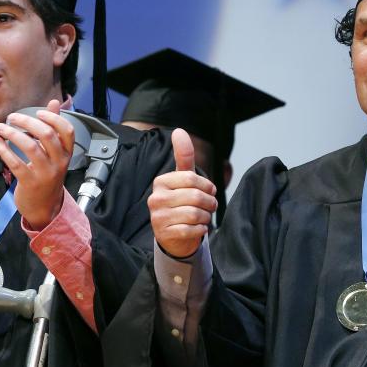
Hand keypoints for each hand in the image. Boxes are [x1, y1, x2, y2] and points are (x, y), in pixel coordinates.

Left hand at [0, 100, 73, 230]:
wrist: (44, 207)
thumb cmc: (47, 175)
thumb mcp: (55, 153)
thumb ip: (54, 128)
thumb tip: (55, 103)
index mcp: (66, 153)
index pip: (67, 131)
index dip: (53, 118)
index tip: (38, 112)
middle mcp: (59, 163)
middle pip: (47, 135)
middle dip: (27, 122)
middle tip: (12, 117)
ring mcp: (45, 174)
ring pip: (30, 147)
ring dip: (12, 134)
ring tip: (0, 128)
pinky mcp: (30, 183)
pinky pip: (16, 163)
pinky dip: (4, 150)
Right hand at [148, 129, 217, 257]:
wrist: (173, 235)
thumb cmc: (180, 203)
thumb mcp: (183, 179)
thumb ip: (184, 156)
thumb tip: (179, 131)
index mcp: (161, 182)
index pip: (191, 178)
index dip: (207, 185)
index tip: (210, 190)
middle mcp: (156, 198)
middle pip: (195, 197)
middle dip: (209, 203)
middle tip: (211, 206)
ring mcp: (157, 217)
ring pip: (194, 214)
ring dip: (206, 217)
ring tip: (204, 216)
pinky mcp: (163, 233)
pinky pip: (190, 230)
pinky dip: (200, 230)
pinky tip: (198, 228)